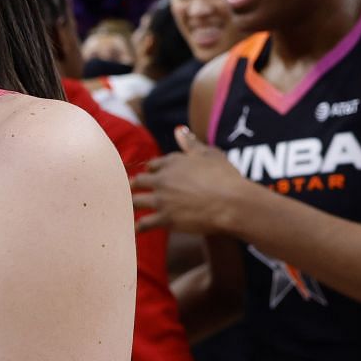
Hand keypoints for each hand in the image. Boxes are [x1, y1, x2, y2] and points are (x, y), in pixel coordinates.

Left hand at [132, 126, 252, 234]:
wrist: (232, 202)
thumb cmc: (226, 177)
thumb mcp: (210, 154)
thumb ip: (191, 143)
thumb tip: (179, 130)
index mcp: (173, 162)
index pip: (153, 165)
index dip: (151, 170)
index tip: (149, 175)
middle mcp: (162, 179)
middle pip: (138, 181)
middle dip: (135, 186)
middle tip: (131, 191)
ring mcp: (161, 200)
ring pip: (136, 201)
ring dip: (133, 205)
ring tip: (128, 209)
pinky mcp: (165, 219)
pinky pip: (144, 224)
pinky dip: (138, 227)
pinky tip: (135, 230)